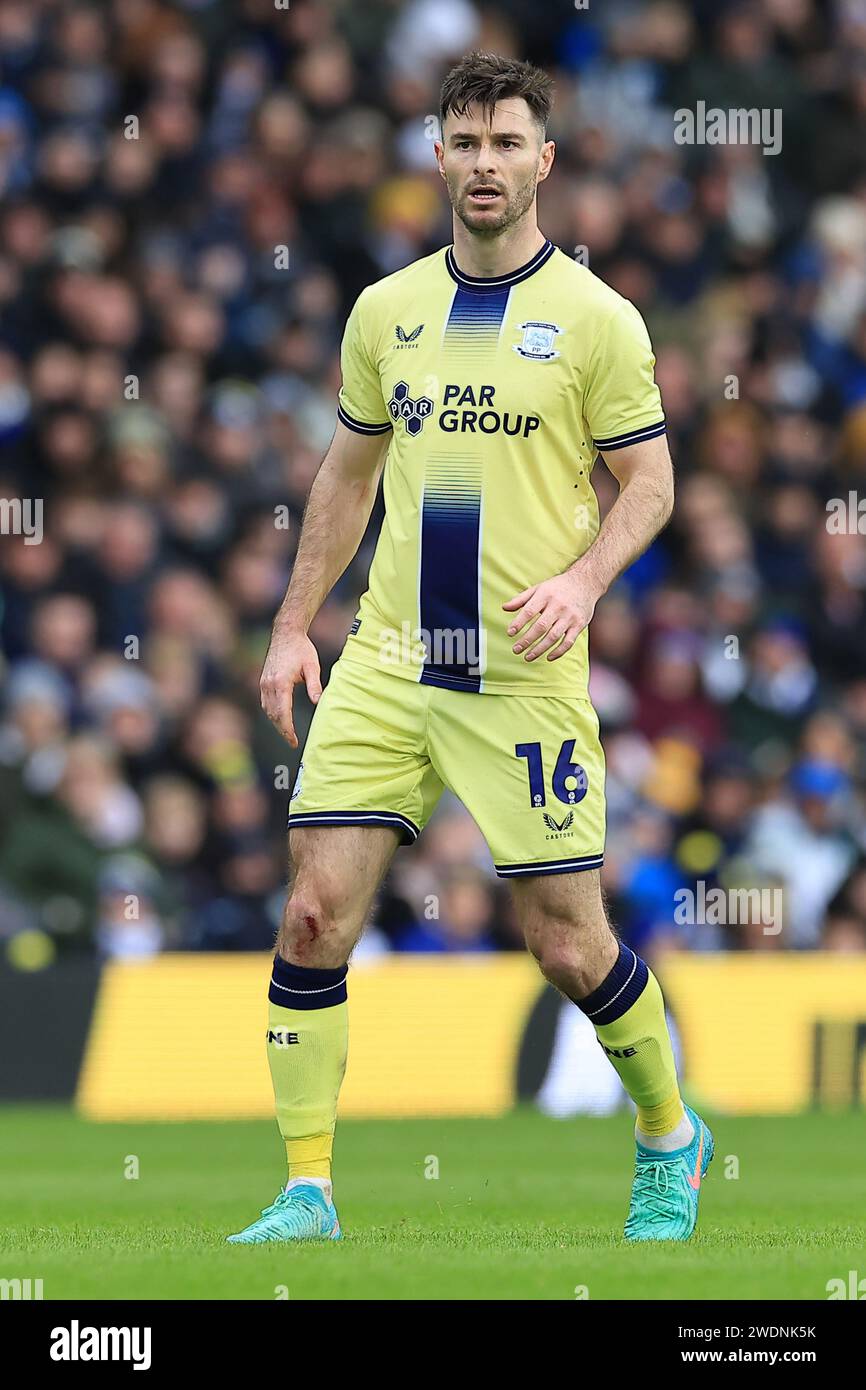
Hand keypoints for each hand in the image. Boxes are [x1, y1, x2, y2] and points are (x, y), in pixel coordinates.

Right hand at [260, 627, 321, 746]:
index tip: (294, 741)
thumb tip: (318, 703)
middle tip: (293, 742)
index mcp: (281, 682)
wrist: (285, 633)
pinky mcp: (263, 681)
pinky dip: (272, 713)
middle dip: (282, 731)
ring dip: (276, 723)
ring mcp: (264, 683)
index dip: (288, 730)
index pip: (282, 713)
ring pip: (267, 710)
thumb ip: (314, 685)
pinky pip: (265, 702)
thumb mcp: (312, 666)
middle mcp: (269, 684)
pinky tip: (280, 719)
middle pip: (273, 715)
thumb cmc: (301, 648)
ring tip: (288, 734)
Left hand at [502, 571, 596, 661]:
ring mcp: (570, 616)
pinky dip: (559, 652)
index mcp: (546, 595)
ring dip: (540, 649)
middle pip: (541, 626)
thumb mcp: (539, 588)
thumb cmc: (558, 587)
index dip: (519, 623)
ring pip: (553, 636)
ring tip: (528, 657)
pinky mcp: (579, 625)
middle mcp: (558, 606)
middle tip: (516, 650)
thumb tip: (504, 608)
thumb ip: (521, 599)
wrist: (585, 582)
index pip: (529, 611)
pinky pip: (568, 642)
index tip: (510, 633)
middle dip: (527, 640)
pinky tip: (548, 657)